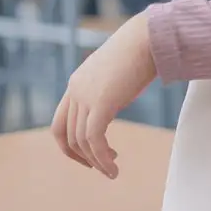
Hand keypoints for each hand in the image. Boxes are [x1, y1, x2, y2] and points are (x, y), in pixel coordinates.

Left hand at [51, 14, 156, 177]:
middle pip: (67, 135)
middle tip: (104, 167)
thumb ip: (109, 90)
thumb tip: (116, 102)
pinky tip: (114, 166)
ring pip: (81, 141)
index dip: (71, 145)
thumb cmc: (141, 52)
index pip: (61, 123)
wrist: (149, 38)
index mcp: (76, 84)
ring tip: (113, 172)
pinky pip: (94, 139)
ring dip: (96, 161)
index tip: (91, 155)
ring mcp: (85, 96)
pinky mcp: (100, 103)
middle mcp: (75, 90)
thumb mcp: (117, 75)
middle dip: (84, 157)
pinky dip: (102, 157)